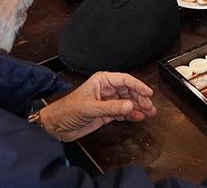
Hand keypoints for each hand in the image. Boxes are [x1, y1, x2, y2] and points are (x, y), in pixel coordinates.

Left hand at [37, 71, 155, 141]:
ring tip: (148, 113)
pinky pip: (122, 112)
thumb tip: (130, 106)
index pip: (124, 80)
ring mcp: (106, 101)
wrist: (56, 126)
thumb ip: (111, 107)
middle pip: (128, 91)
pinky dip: (130, 115)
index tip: (148, 93)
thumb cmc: (67, 111)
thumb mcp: (90, 108)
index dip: (138, 85)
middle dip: (140, 98)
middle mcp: (106, 89)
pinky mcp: (106, 113)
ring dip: (138, 107)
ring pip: (127, 102)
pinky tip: (137, 118)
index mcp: (101, 81)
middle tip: (150, 107)